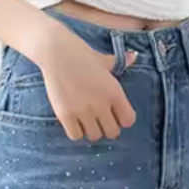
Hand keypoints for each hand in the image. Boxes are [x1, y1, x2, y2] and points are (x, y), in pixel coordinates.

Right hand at [34, 21, 138, 141]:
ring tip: (87, 120)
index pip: (128, 120)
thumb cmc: (81, 53)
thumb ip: (120, 63)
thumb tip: (134, 56)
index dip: (123, 118)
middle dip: (108, 126)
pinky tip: (75, 122)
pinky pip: (76, 136)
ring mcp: (83, 111)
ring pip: (95, 136)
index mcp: (114, 91)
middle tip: (101, 119)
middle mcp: (101, 104)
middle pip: (113, 132)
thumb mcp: (104, 59)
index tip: (116, 114)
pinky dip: (76, 131)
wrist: (55, 52)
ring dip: (92, 130)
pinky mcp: (65, 115)